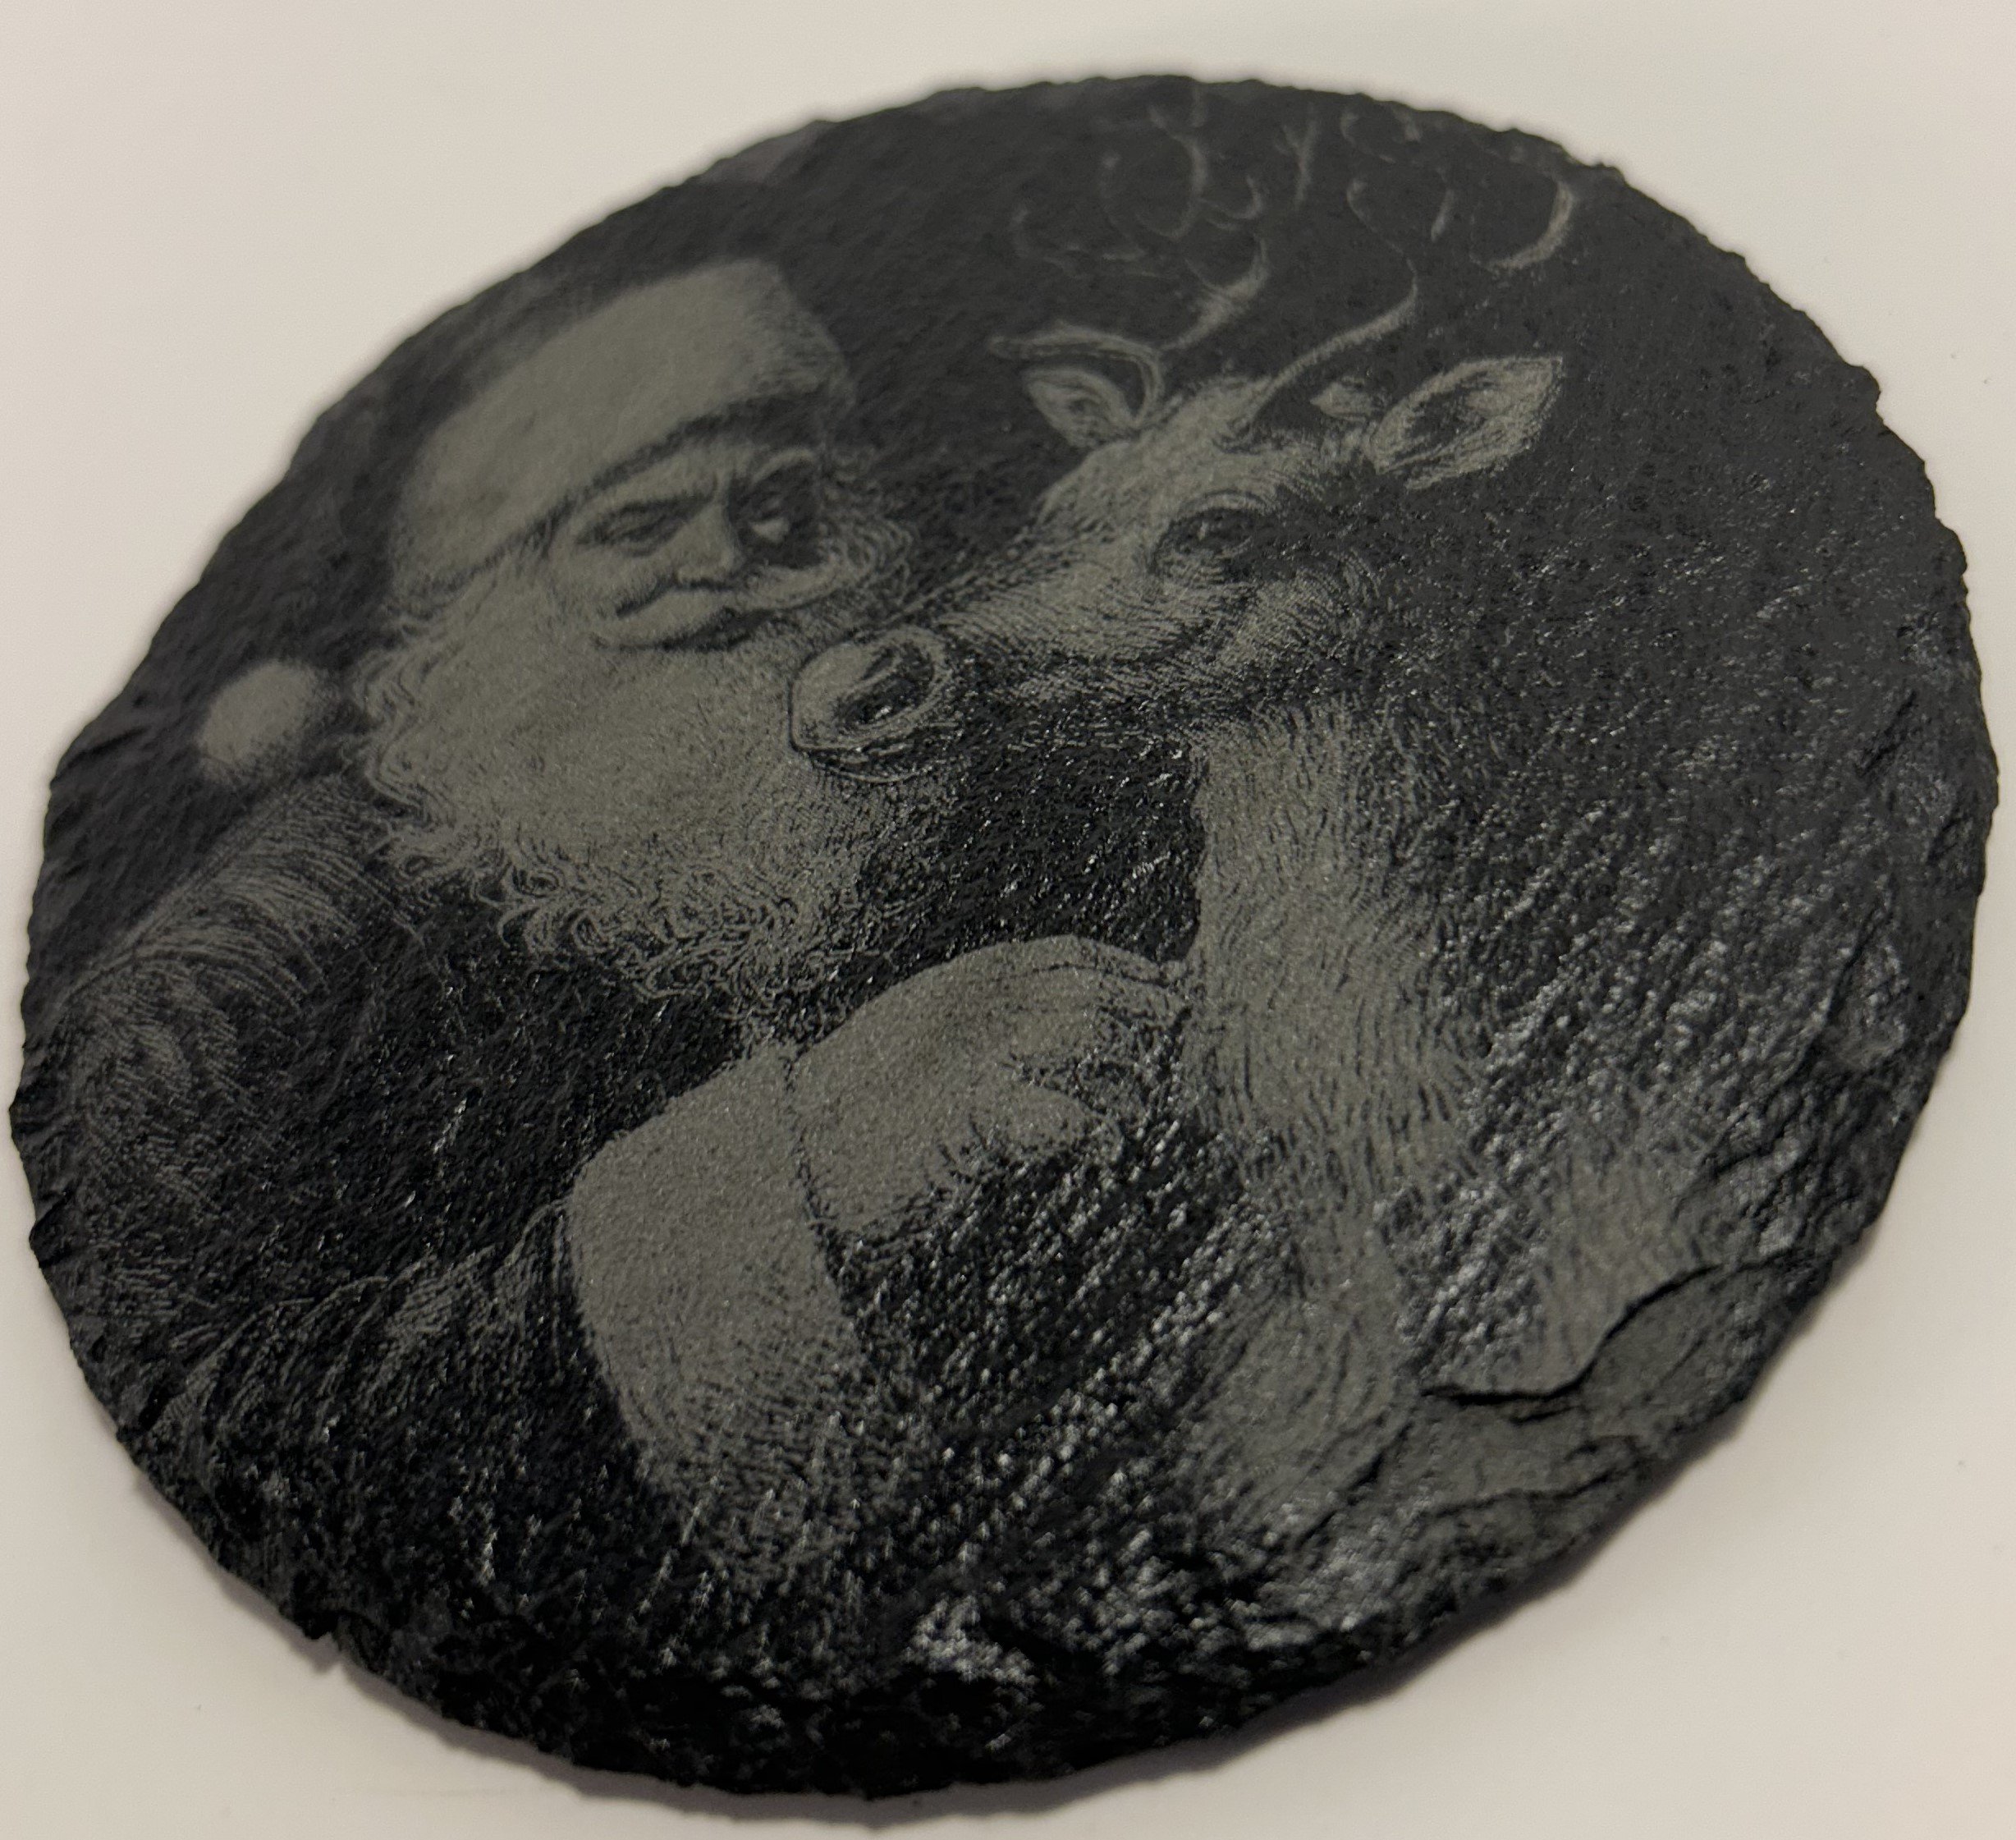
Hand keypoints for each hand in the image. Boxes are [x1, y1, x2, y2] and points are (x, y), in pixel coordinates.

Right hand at [786, 936, 1183, 1243]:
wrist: (809, 1158)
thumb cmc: (868, 1113)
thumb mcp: (928, 1042)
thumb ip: (982, 1020)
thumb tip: (1064, 1034)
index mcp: (965, 984)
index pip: (1066, 955)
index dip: (1124, 968)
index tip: (1167, 986)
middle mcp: (974, 1008)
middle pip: (1085, 992)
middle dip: (1141, 1013)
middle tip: (1173, 1040)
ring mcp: (973, 1055)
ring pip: (1081, 1038)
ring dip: (1122, 1074)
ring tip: (1132, 1108)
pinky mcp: (975, 1116)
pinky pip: (1056, 1113)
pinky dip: (1088, 1127)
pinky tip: (1101, 1146)